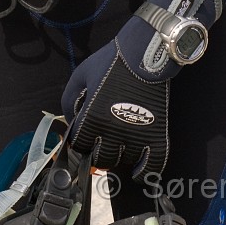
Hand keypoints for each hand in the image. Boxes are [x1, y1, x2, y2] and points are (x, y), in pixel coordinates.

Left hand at [61, 0, 221, 180]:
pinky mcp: (156, 136)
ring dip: (119, 155)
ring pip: (123, 162)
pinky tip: (138, 167)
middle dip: (98, 150)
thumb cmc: (111, 60)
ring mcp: (136, 137)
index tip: (84, 137)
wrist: (145, 52)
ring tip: (120, 141)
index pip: (79, 146)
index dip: (79, 142)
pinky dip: (143, 172)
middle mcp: (112, 132)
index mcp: (92, 117)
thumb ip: (68, 99)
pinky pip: (150, 167)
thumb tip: (70, 121)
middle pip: (100, 158)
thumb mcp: (81, 74)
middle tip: (102, 138)